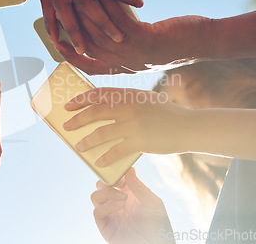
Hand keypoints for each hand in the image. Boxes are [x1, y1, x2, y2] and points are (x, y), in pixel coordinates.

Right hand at [58, 0, 209, 73]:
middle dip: (74, 28)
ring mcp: (136, 54)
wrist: (205, 43)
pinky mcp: (147, 40)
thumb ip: (126, 42)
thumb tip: (107, 30)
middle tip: (63, 9)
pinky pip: (119, 21)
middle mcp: (128, 65)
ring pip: (101, 33)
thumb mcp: (147, 46)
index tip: (57, 42)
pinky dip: (108, 4)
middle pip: (90, 47)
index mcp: (126, 69)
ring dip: (88, 11)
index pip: (91, 67)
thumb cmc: (178, 41)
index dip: (72, 56)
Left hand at [64, 88, 189, 167]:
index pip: (98, 93)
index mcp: (129, 94)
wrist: (188, 127)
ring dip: (86, 141)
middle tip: (67, 125)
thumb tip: (104, 110)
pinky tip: (98, 162)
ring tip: (79, 147)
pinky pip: (115, 150)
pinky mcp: (138, 141)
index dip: (81, 99)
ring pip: (101, 133)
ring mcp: (132, 124)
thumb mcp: (146, 100)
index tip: (69, 105)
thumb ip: (127, 101)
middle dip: (77, 119)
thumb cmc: (167, 114)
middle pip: (94, 112)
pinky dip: (105, 157)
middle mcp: (128, 107)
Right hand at [91, 168, 174, 243]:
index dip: (115, 172)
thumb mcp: (153, 203)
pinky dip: (106, 206)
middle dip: (107, 180)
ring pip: (95, 196)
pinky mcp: (105, 226)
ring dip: (106, 193)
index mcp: (128, 194)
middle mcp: (116, 202)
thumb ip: (140, 187)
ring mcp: (110, 214)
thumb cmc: (158, 227)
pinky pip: (97, 212)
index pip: (114, 178)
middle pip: (100, 184)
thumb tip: (129, 169)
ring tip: (123, 198)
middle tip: (119, 184)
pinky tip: (121, 206)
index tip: (123, 173)